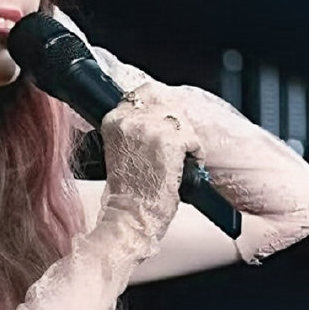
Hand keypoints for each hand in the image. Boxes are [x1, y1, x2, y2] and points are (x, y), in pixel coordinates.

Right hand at [97, 82, 205, 246]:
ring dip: (186, 138)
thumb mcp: (120, 150)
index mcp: (113, 119)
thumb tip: (155, 118)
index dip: (158, 109)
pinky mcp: (170, 141)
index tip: (162, 126)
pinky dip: (195, 153)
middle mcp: (130, 119)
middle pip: (166, 102)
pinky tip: (186, 167)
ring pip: (181, 120)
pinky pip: (193, 138)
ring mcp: (150, 128)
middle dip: (175, 122)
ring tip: (180, 159)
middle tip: (176, 144)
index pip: (142, 94)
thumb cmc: (126, 192)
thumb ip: (133, 129)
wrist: (131, 215)